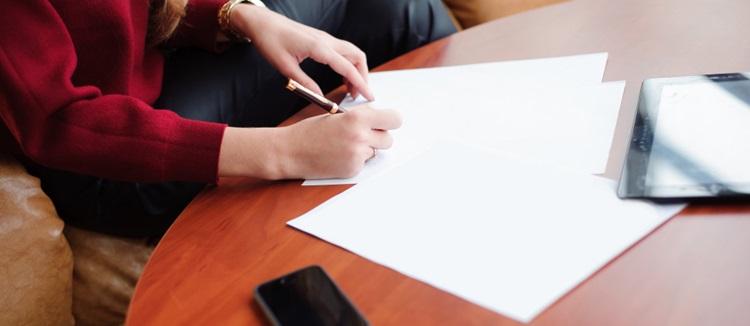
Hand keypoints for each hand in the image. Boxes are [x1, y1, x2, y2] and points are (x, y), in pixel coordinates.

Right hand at [218, 105, 401, 179]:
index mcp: (358, 119)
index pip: (394, 119)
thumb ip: (360, 116)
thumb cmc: (311, 131)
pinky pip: (363, 163)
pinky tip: (337, 156)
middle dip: (379, 137)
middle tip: (362, 135)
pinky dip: (354, 160)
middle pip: (388, 139)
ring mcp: (357, 155)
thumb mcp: (336, 116)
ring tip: (345, 145)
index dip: (390, 121)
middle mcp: (360, 137)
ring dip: (366, 149)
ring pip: (375, 151)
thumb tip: (379, 116)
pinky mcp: (352, 170)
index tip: (385, 123)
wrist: (290, 151)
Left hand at [231, 4, 373, 100]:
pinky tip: (342, 76)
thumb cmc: (270, 41)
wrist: (262, 22)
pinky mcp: (322, 39)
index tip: (369, 97)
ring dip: (357, 70)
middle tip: (358, 96)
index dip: (360, 84)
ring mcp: (325, 38)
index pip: (348, 68)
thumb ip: (304, 84)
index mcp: (319, 48)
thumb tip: (319, 98)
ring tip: (351, 89)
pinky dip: (348, 64)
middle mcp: (326, 41)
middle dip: (363, 77)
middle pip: (357, 58)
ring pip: (352, 53)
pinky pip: (343, 51)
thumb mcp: (285, 67)